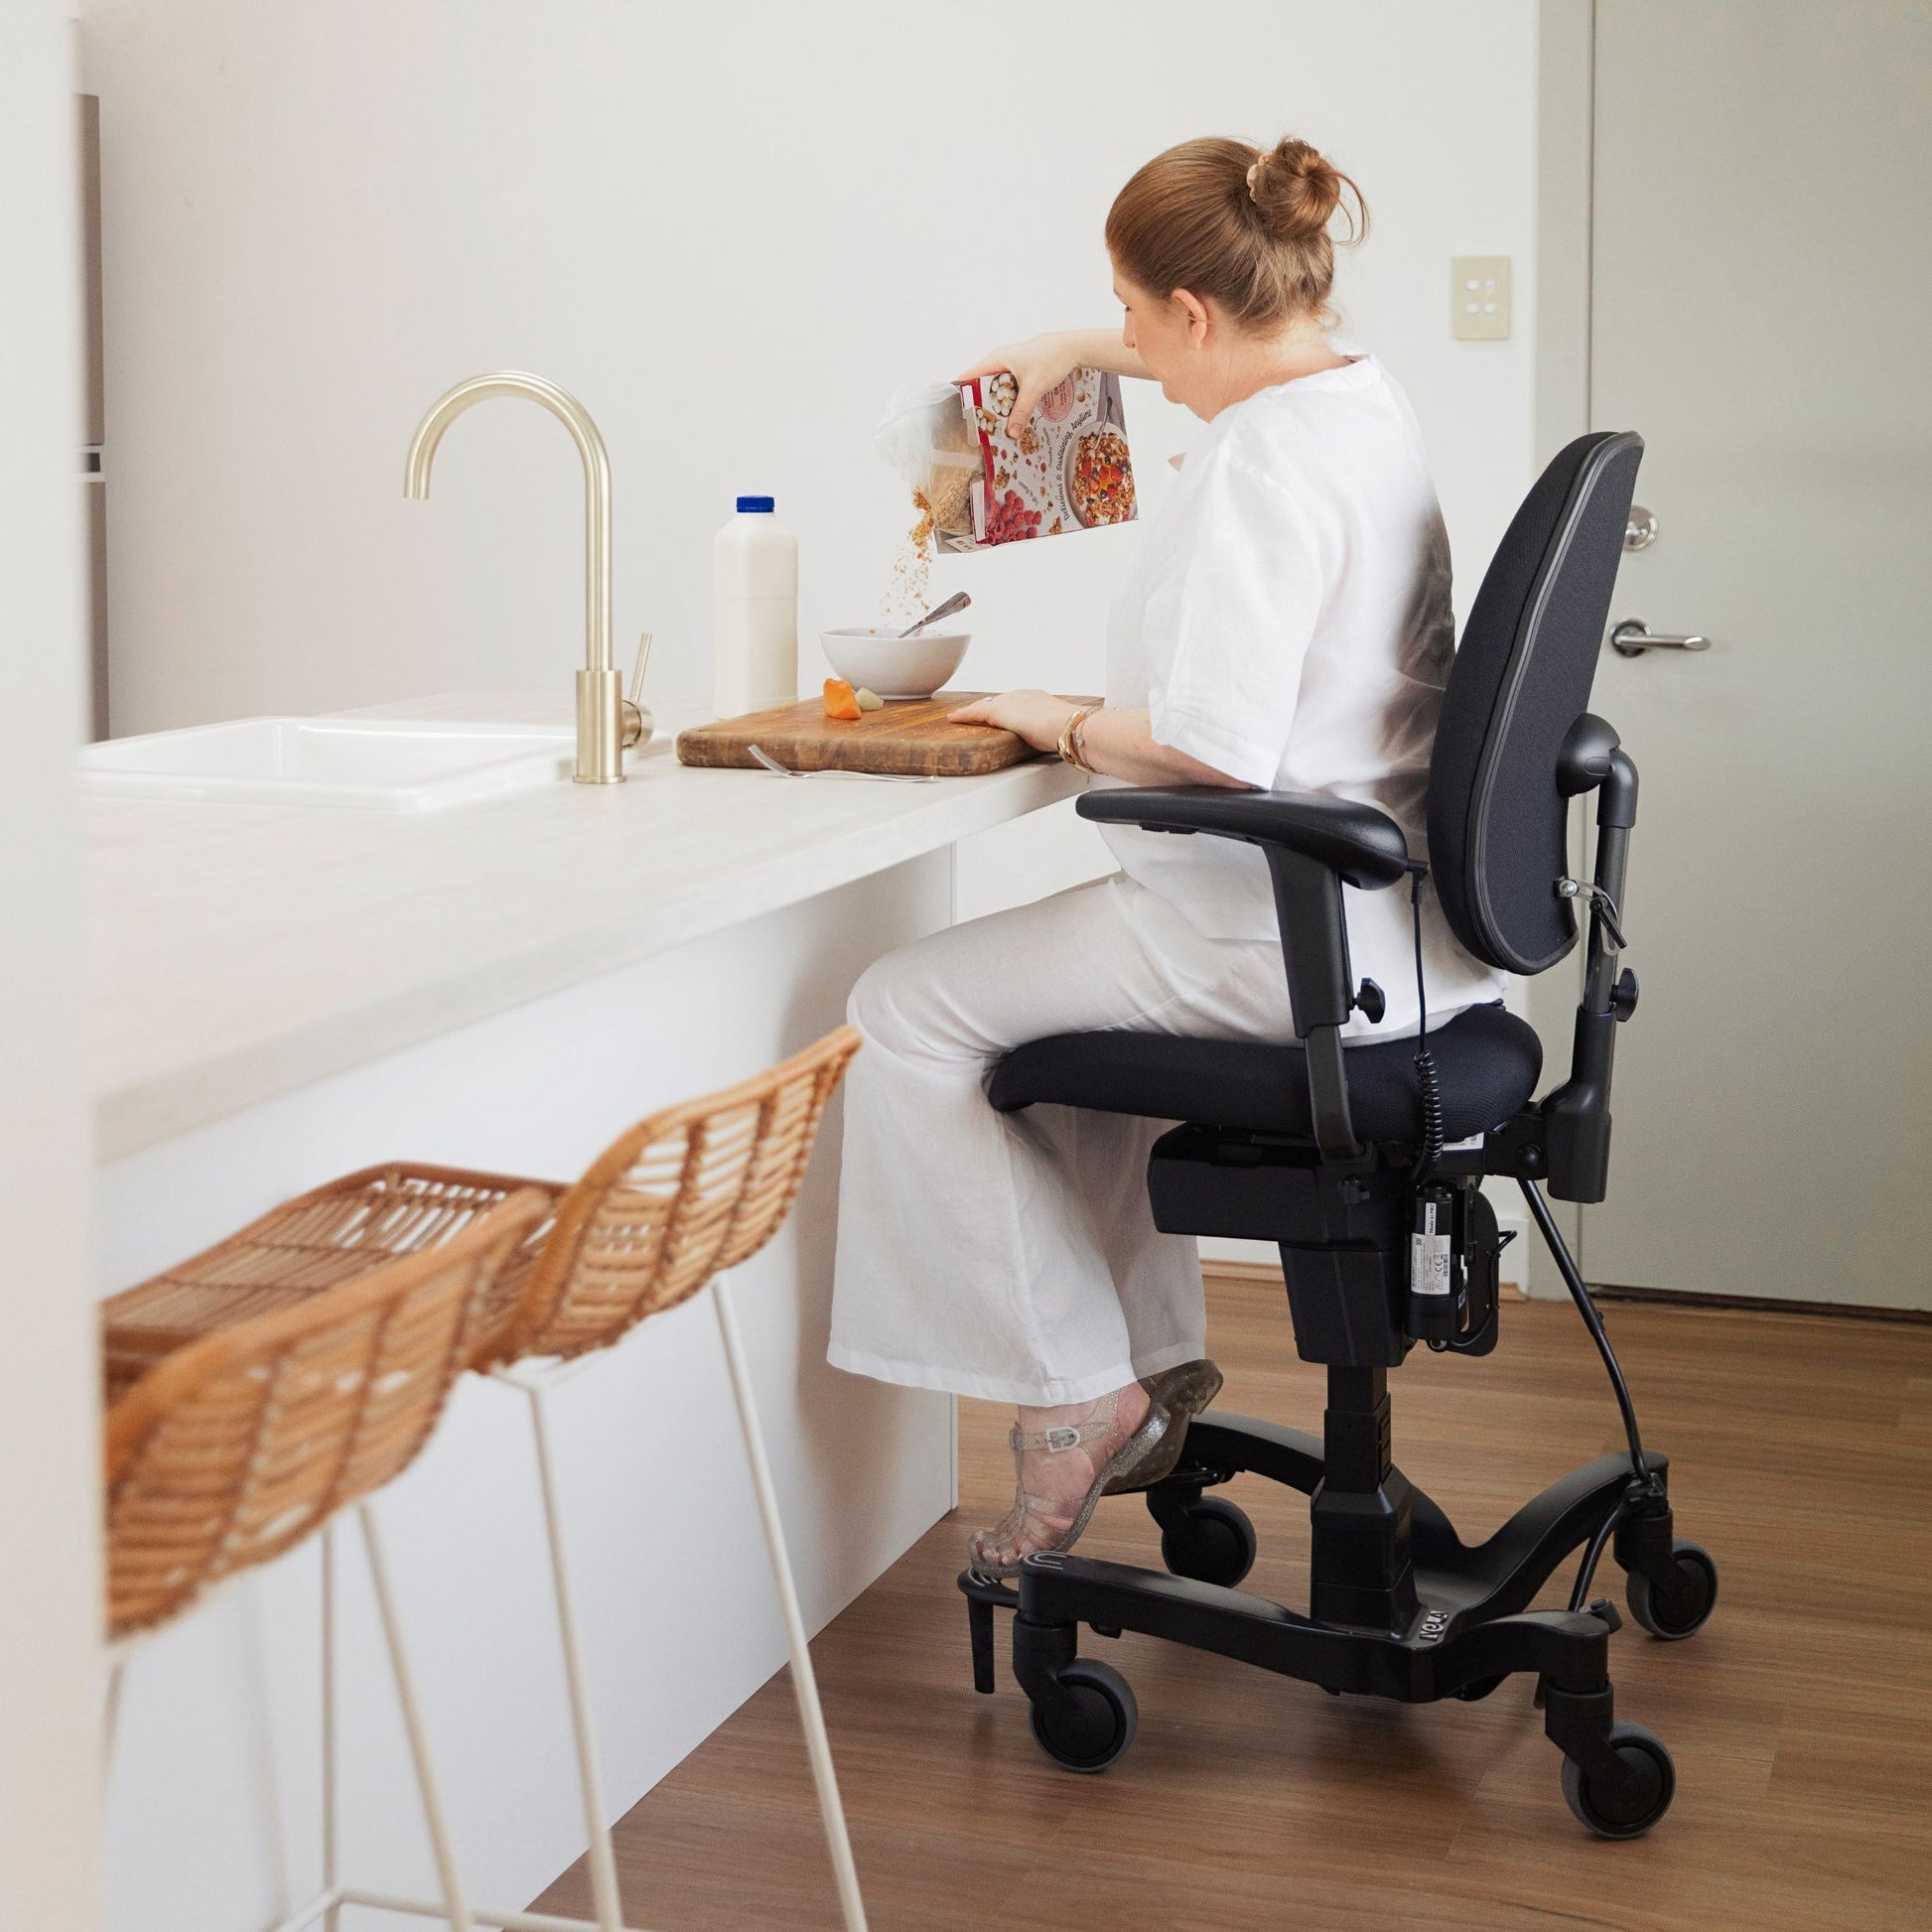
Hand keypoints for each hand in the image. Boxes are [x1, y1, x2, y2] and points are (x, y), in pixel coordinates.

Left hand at [948, 689, 1077, 753]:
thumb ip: (1053, 732)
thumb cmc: (1070, 731)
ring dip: (974, 712)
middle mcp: (1021, 695)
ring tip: (961, 717)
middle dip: (987, 708)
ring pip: (986, 705)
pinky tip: (954, 718)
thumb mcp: (1059, 729)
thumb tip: (1061, 742)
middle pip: (997, 701)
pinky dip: (964, 715)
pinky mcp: (999, 712)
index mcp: (1037, 697)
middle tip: (974, 714)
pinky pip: (976, 713)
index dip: (1005, 708)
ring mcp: (1009, 702)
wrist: (1068, 727)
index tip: (1000, 713)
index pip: (1015, 701)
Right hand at [956, 332, 1080, 435]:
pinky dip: (1010, 400)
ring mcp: (1010, 365)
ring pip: (997, 388)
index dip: (964, 395)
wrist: (1072, 347)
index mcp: (996, 360)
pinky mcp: (1021, 370)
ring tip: (999, 424)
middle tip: (984, 425)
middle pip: (981, 385)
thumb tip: (1012, 433)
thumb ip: (1022, 412)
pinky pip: (1009, 387)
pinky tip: (1015, 414)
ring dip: (998, 405)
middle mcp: (1000, 361)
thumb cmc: (1051, 359)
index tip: (966, 415)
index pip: (968, 376)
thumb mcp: (1034, 388)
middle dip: (982, 405)